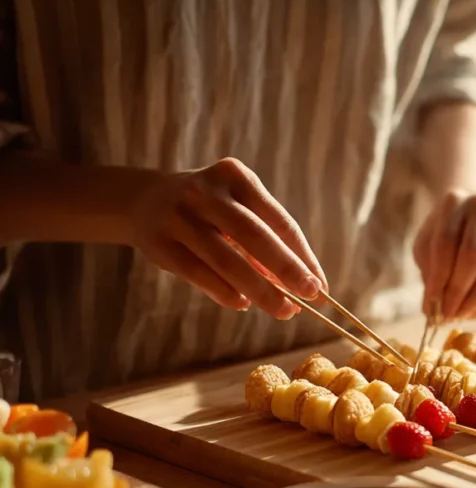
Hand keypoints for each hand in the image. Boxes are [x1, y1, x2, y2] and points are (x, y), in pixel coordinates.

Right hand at [126, 158, 327, 318]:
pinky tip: (244, 304)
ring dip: (260, 290)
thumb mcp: (237, 209)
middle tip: (311, 297)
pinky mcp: (160, 244)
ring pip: (228, 260)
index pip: (279, 221)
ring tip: (283, 311)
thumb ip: (266, 241)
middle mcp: (206, 192)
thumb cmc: (209, 210)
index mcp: (236, 177)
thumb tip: (301, 284)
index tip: (321, 285)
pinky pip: (200, 274)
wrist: (143, 199)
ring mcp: (179, 216)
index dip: (304, 256)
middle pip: (256, 236)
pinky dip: (226, 292)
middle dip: (288, 270)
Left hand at [413, 190, 475, 319]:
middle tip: (448, 314)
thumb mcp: (428, 246)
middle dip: (459, 290)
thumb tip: (433, 310)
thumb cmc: (448, 234)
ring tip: (463, 315)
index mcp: (455, 201)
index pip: (446, 242)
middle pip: (475, 253)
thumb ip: (429, 272)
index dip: (439, 278)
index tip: (431, 305)